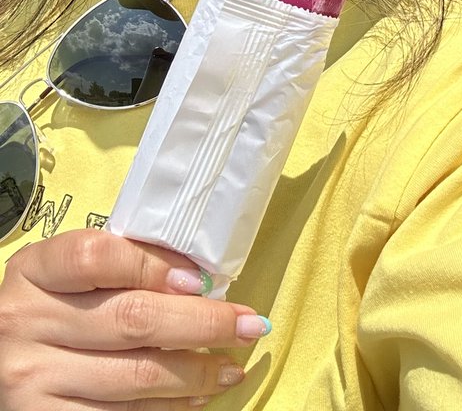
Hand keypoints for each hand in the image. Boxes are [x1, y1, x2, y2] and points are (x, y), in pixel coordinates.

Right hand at [0, 229, 269, 408]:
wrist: (3, 362)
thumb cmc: (54, 309)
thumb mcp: (71, 276)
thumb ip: (122, 265)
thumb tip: (200, 277)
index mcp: (34, 270)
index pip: (97, 255)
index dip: (156, 266)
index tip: (203, 281)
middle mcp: (25, 323)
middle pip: (131, 319)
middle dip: (203, 324)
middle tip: (247, 324)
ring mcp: (30, 378)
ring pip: (134, 376)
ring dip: (196, 373)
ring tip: (232, 366)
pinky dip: (168, 409)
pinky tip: (197, 398)